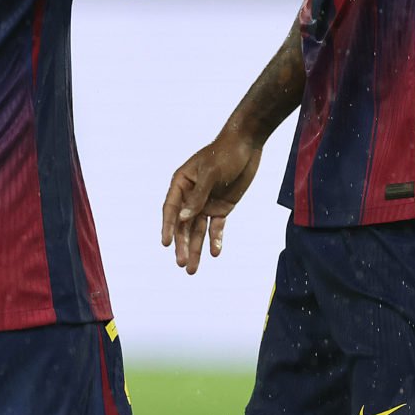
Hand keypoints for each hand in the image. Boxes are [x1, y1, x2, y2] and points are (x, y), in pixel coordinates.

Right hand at [160, 126, 263, 273]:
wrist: (247, 145)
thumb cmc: (225, 153)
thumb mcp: (211, 173)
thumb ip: (198, 196)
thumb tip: (183, 218)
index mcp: (181, 184)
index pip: (171, 209)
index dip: (168, 227)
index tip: (166, 244)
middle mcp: (191, 196)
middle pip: (184, 225)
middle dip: (183, 245)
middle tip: (182, 264)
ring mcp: (206, 203)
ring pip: (198, 230)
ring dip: (196, 248)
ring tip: (192, 270)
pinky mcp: (222, 208)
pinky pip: (216, 227)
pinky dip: (215, 239)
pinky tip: (215, 252)